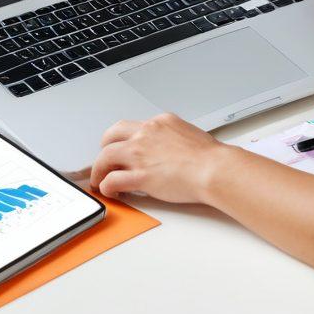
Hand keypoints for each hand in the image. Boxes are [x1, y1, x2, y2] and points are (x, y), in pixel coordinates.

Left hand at [90, 112, 229, 203]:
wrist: (215, 168)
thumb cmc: (209, 157)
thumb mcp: (188, 134)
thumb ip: (172, 138)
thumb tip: (168, 148)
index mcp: (160, 122)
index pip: (133, 126)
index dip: (126, 139)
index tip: (125, 148)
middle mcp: (146, 133)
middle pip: (112, 134)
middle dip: (105, 147)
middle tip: (105, 161)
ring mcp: (140, 153)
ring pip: (105, 156)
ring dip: (99, 169)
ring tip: (99, 179)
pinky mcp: (140, 175)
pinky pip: (112, 180)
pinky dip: (106, 186)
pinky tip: (109, 191)